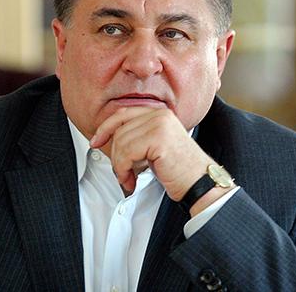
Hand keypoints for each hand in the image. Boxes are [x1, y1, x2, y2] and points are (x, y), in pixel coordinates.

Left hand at [89, 107, 210, 200]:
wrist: (200, 183)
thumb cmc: (178, 170)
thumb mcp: (154, 147)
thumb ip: (137, 136)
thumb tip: (108, 137)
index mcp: (160, 113)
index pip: (123, 113)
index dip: (106, 127)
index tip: (96, 141)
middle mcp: (160, 115)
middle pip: (119, 129)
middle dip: (114, 155)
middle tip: (122, 173)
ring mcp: (160, 125)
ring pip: (120, 143)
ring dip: (119, 166)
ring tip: (129, 179)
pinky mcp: (158, 139)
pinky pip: (126, 153)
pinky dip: (124, 170)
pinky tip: (132, 181)